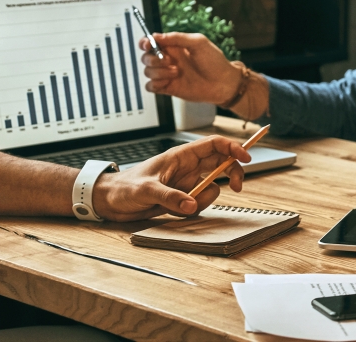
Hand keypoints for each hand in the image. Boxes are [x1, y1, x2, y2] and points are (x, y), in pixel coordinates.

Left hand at [92, 136, 250, 220]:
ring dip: (205, 199)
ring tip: (183, 206)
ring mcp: (185, 183)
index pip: (213, 144)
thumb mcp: (145, 190)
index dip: (233, 147)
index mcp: (180, 156)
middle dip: (232, 173)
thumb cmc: (123, 187)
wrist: (110, 202)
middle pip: (221, 163)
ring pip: (212, 187)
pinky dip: (192, 210)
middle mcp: (186, 168)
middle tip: (237, 186)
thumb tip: (190, 204)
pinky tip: (174, 211)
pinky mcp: (182, 198)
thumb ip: (169, 197)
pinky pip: (199, 203)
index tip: (246, 158)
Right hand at [140, 32, 239, 104]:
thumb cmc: (215, 61)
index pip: (151, 42)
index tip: (148, 45)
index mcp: (174, 47)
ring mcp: (167, 74)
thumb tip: (157, 36)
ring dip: (159, 72)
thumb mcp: (198, 42)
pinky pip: (151, 86)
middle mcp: (168, 60)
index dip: (145, 42)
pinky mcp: (168, 88)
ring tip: (176, 72)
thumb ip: (177, 37)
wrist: (223, 83)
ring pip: (148, 71)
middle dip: (153, 58)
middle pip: (146, 57)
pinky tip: (167, 82)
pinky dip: (155, 84)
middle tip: (169, 61)